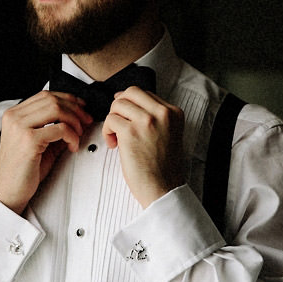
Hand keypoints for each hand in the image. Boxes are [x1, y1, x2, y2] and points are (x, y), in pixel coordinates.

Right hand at [0, 90, 91, 213]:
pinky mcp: (28, 140)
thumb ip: (56, 127)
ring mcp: (19, 127)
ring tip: (78, 136)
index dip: (68, 99)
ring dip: (75, 121)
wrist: (10, 191)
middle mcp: (14, 117)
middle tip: (86, 122)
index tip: (82, 108)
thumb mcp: (41, 143)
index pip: (45, 95)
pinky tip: (72, 147)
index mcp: (14, 114)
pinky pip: (60, 129)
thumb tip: (79, 116)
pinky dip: (72, 136)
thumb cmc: (25, 169)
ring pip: (57, 110)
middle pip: (53, 100)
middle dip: (75, 109)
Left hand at [102, 86, 185, 207]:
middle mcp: (163, 113)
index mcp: (174, 113)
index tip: (128, 119)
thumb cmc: (163, 167)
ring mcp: (147, 121)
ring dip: (112, 120)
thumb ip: (154, 117)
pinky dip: (108, 132)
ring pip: (118, 104)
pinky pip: (110, 119)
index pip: (146, 94)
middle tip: (118, 124)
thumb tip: (125, 100)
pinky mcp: (130, 132)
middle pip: (131, 92)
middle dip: (120, 107)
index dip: (131, 105)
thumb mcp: (169, 134)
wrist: (163, 189)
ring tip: (117, 137)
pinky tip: (114, 145)